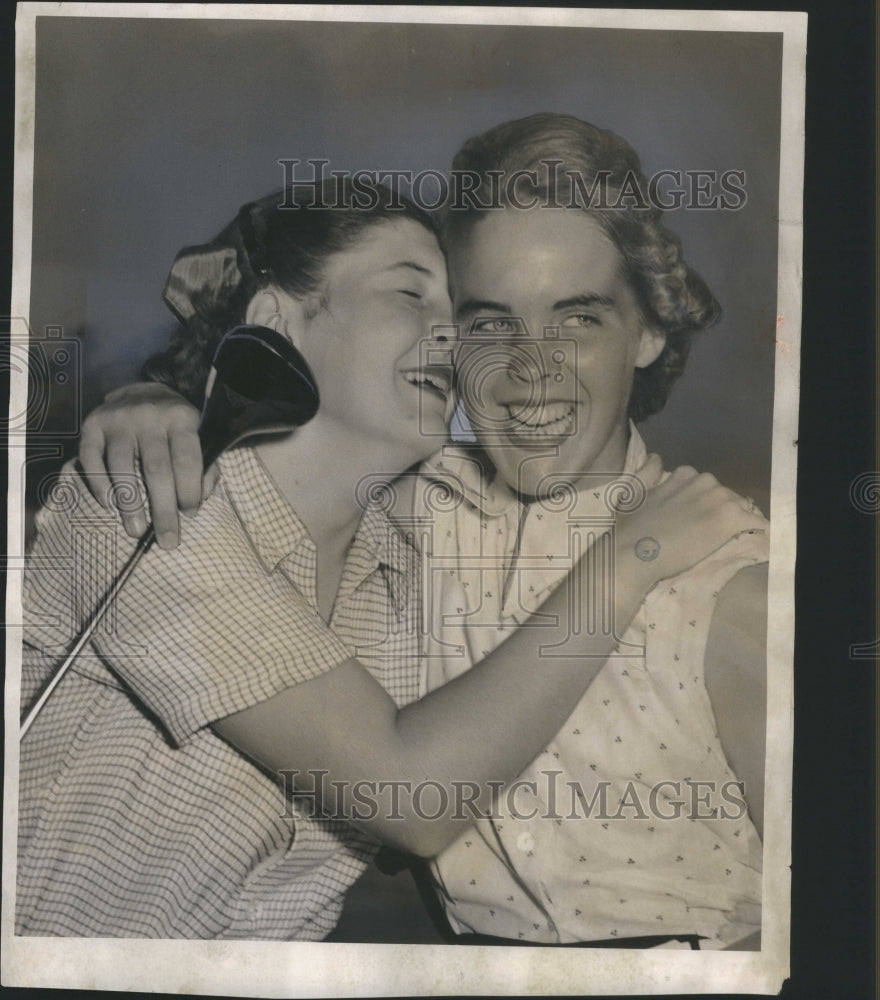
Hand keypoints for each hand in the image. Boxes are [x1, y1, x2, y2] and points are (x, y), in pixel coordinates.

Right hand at [79, 382, 212, 547]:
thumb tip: (199, 502)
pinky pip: (91, 459)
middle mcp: (148, 416)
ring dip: (130, 505)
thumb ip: (206, 468)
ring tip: (137, 530)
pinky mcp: (91, 425)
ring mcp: (117, 420)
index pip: (187, 460)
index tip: (190, 515)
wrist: (143, 391)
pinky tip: (110, 507)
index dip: (189, 491)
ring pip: (122, 468)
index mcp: (181, 418)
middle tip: (168, 541)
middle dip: (163, 510)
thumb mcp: (200, 437)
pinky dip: (99, 485)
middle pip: (156, 469)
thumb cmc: (176, 426)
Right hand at [614, 461, 766, 589]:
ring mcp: (720, 499)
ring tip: (718, 541)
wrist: (636, 552)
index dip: (700, 503)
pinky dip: (757, 531)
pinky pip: (757, 523)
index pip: (704, 485)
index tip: (691, 519)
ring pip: (740, 509)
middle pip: (724, 496)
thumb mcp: (632, 491)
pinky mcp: (732, 520)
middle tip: (702, 533)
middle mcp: (705, 481)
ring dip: (733, 523)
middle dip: (717, 511)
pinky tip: (753, 543)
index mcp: (685, 474)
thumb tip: (656, 457)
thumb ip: (646, 471)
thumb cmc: (630, 527)